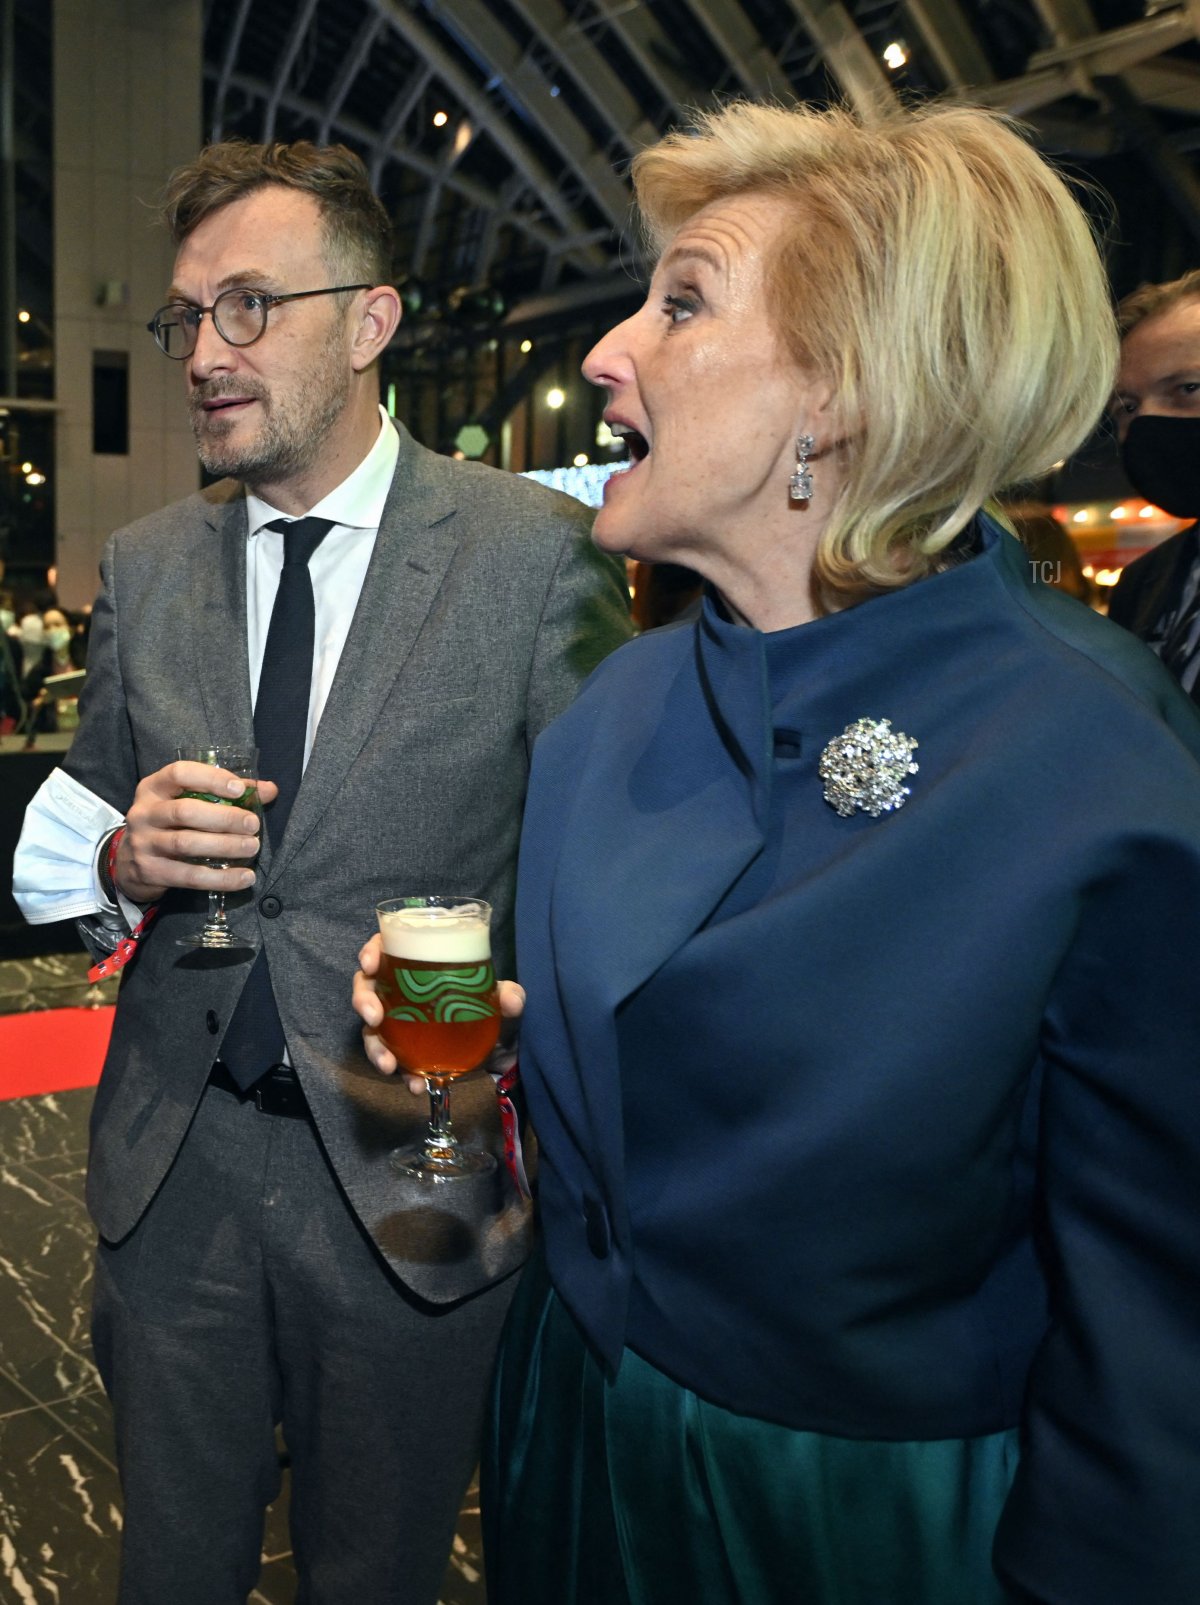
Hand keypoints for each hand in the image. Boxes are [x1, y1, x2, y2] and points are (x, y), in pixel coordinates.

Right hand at [114, 761, 278, 903]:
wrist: (129, 862)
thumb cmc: (169, 824)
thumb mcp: (187, 801)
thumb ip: (226, 793)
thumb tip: (269, 790)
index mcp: (154, 787)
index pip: (179, 774)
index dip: (211, 779)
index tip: (238, 789)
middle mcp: (144, 813)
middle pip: (186, 811)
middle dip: (224, 818)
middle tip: (253, 824)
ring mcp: (144, 843)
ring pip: (186, 843)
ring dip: (225, 845)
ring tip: (252, 847)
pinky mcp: (151, 871)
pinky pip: (190, 876)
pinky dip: (221, 878)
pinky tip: (244, 877)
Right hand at [353, 931, 525, 1091]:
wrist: (496, 1045)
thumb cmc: (487, 1005)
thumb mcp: (499, 996)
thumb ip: (508, 994)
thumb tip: (512, 1000)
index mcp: (416, 963)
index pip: (384, 947)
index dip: (371, 952)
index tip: (370, 964)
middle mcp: (398, 989)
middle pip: (367, 987)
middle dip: (363, 1001)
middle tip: (373, 1017)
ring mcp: (397, 1020)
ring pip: (371, 1028)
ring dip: (374, 1047)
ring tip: (388, 1065)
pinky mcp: (403, 1048)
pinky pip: (392, 1058)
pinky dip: (402, 1073)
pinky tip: (415, 1084)